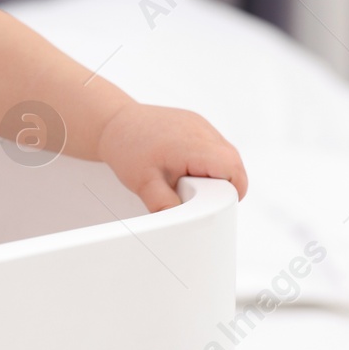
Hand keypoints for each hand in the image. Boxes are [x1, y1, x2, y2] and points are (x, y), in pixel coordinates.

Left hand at [96, 101, 247, 210]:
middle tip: (199, 195)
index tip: (219, 205)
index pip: (232, 169)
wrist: (114, 123)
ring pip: (226, 154)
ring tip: (189, 179)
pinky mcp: (198, 123)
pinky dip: (208, 160)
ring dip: (216, 172)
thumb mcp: (143, 184)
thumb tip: (182, 226)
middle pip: (233, 163)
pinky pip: (215, 145)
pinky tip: (186, 166)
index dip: (231, 191)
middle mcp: (201, 130)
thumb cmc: (127, 147)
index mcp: (192, 145)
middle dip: (223, 184)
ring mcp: (201, 124)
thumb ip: (166, 207)